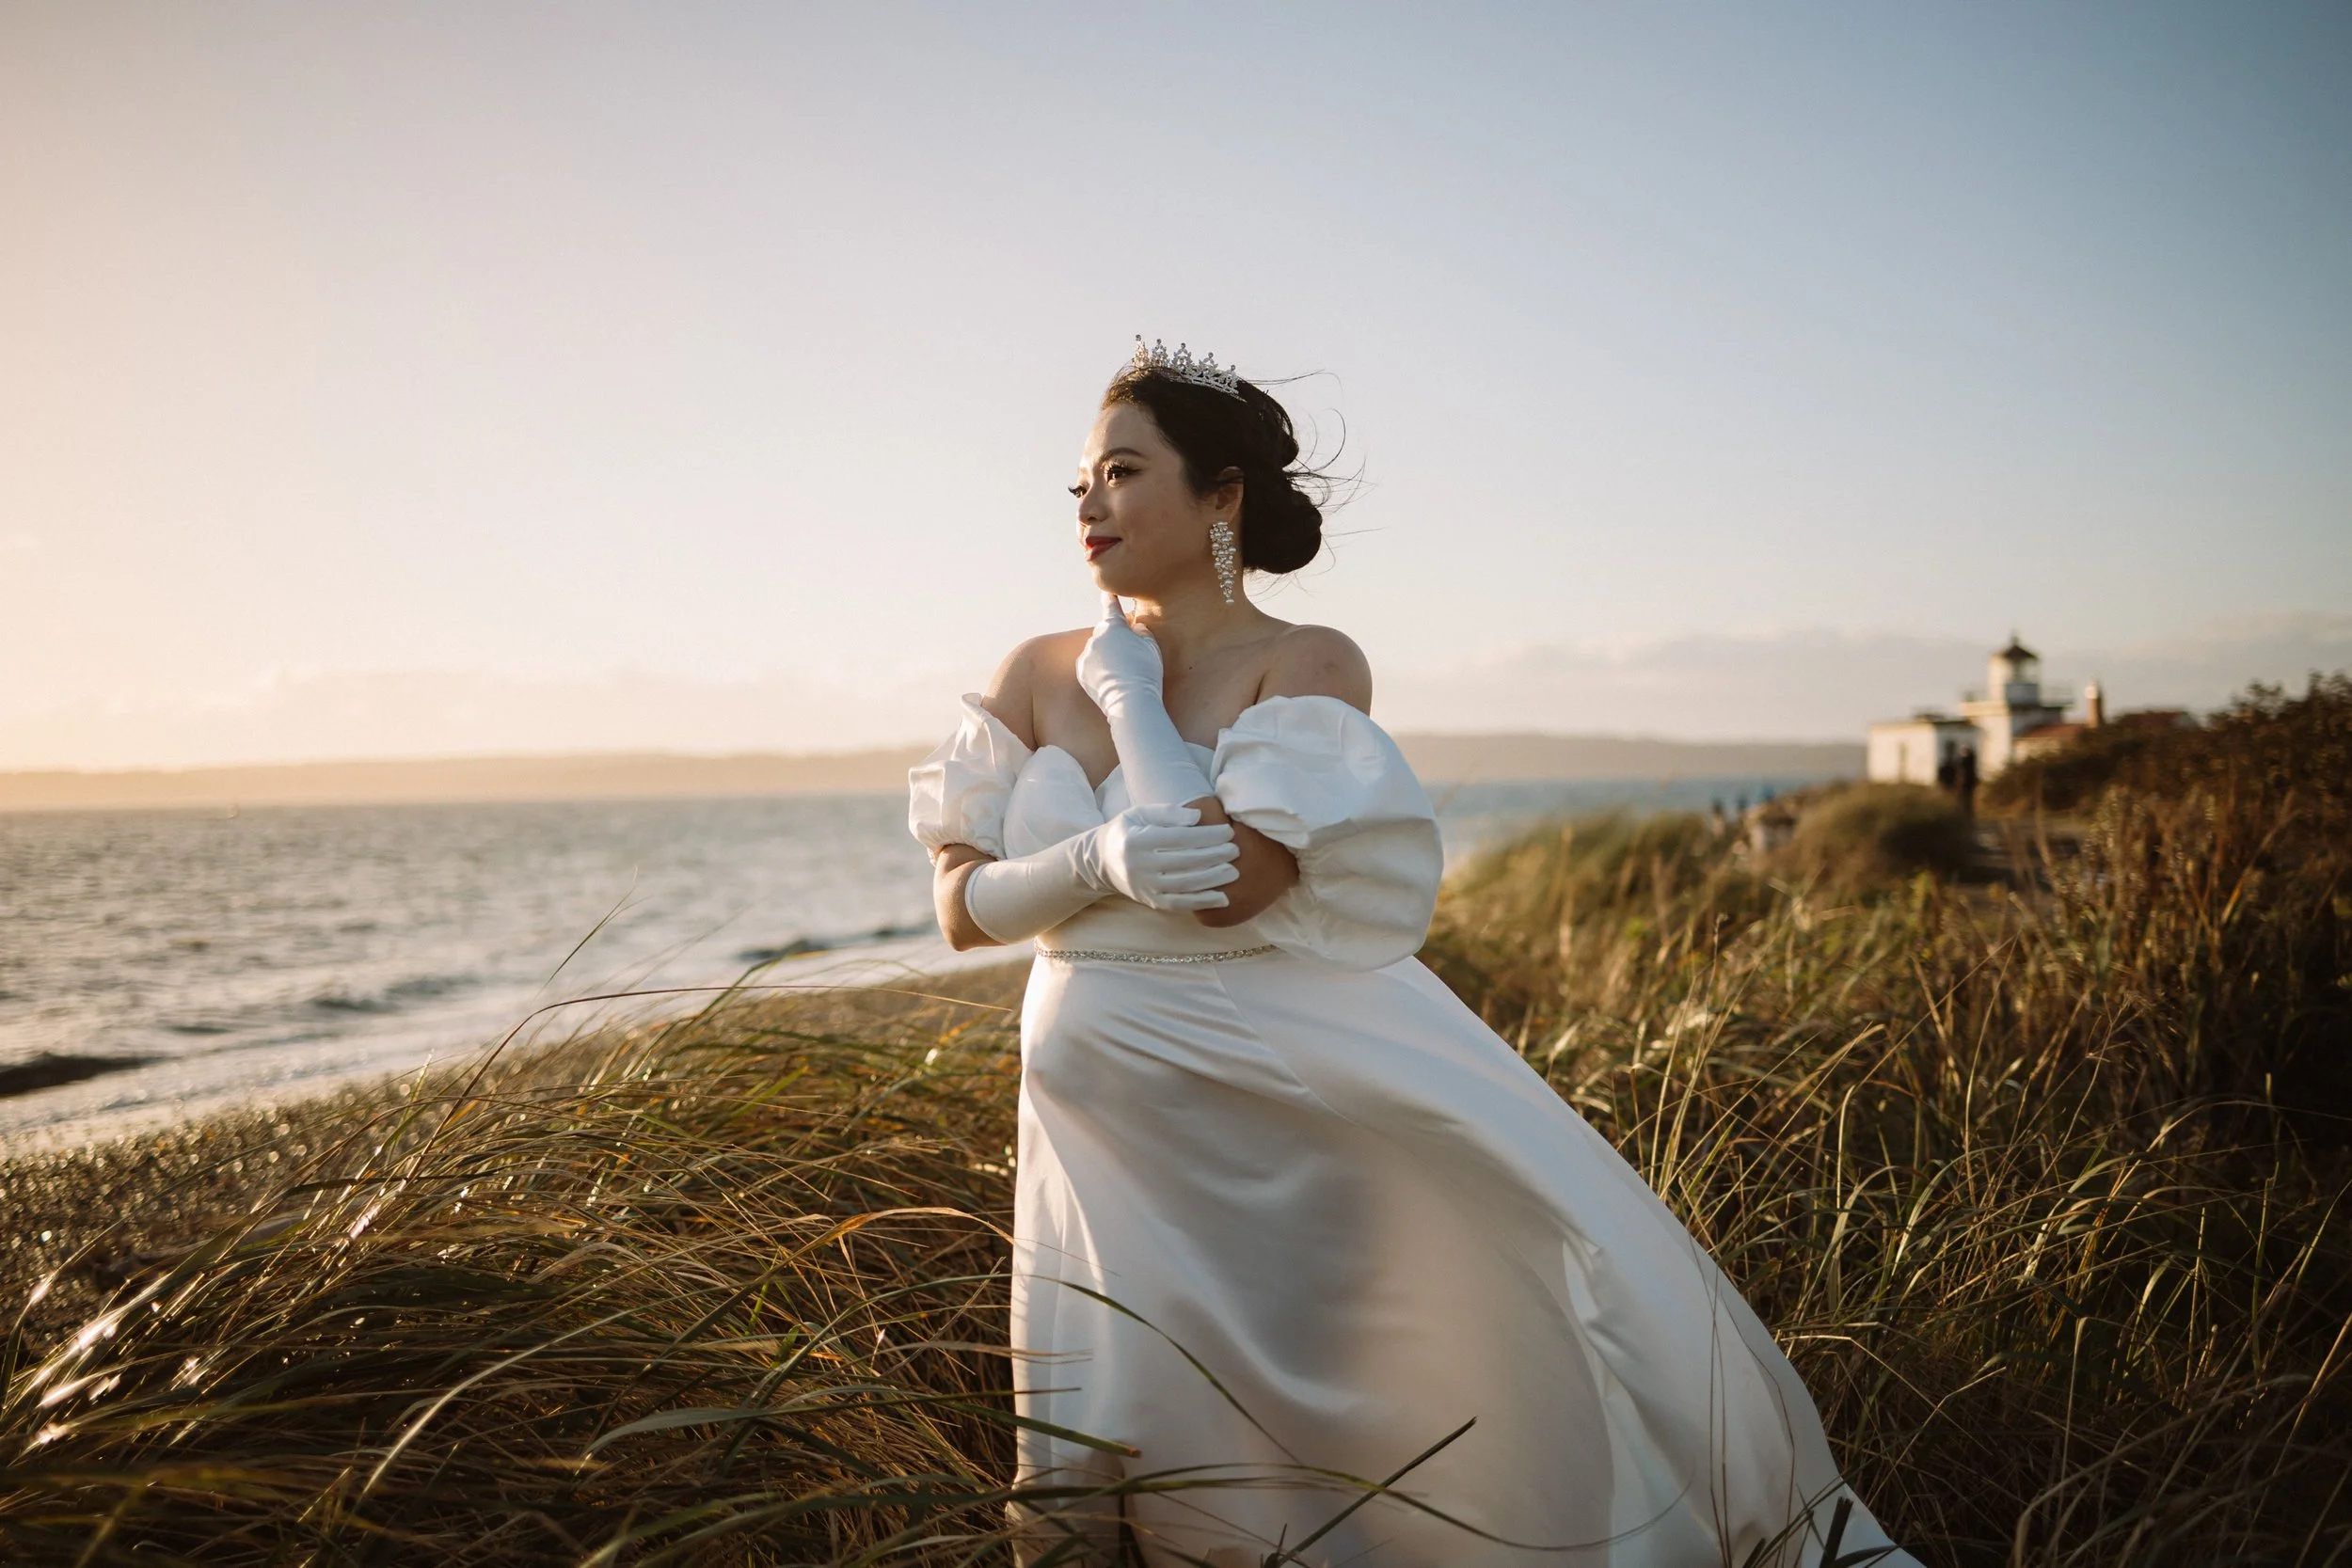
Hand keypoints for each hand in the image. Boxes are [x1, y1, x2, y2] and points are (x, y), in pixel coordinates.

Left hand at [1077, 592, 1164, 713]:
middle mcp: (1096, 637)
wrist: (1130, 700)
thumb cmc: (1145, 671)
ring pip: (1097, 650)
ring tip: (1123, 673)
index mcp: (1113, 626)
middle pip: (1105, 634)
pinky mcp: (1081, 672)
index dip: (1110, 599)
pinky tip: (1112, 680)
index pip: (1111, 607)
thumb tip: (1135, 628)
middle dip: (1114, 641)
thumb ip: (1141, 631)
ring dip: (1106, 657)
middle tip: (1130, 658)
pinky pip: (1090, 666)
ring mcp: (1086, 655)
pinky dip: (1099, 670)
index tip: (1107, 592)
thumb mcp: (1151, 646)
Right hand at [1077, 803, 1238, 910]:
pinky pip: (1180, 904)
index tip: (1228, 831)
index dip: (1206, 835)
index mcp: (1137, 840)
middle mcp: (1140, 866)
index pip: (1178, 838)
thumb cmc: (1128, 831)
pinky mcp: (1151, 901)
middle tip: (1236, 850)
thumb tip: (1198, 817)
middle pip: (1184, 862)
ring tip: (1234, 872)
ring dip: (1213, 879)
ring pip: (1185, 885)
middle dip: (1214, 856)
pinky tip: (1223, 897)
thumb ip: (1168, 813)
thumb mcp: (1140, 813)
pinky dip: (1202, 902)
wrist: (1103, 862)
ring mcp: (1145, 887)